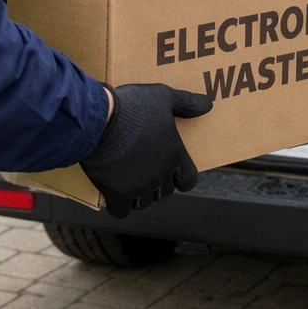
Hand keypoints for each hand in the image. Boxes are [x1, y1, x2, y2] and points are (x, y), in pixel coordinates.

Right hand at [79, 83, 212, 218]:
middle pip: (165, 192)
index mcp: (175, 155)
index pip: (188, 180)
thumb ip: (186, 103)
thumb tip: (207, 105)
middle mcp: (161, 176)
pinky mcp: (117, 195)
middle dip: (157, 184)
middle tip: (143, 168)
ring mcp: (139, 188)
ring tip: (127, 178)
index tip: (171, 170)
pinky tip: (113, 192)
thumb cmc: (133, 107)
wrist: (100, 120)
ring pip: (143, 202)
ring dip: (138, 194)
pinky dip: (118, 205)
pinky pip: (122, 211)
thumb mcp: (163, 97)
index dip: (181, 177)